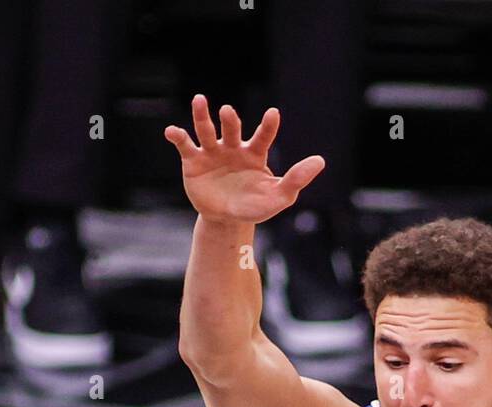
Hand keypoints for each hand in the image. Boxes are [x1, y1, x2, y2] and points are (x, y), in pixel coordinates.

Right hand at [164, 98, 324, 224]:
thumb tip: (320, 161)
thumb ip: (297, 179)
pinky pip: (185, 145)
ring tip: (199, 100)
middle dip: (229, 120)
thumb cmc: (255, 206)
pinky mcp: (193, 161)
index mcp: (254, 153)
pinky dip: (178, 136)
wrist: (227, 220)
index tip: (273, 114)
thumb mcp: (278, 197)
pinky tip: (172, 132)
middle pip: (231, 129)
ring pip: (206, 130)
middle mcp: (233, 147)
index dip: (268, 126)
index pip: (263, 136)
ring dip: (202, 116)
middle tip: (227, 111)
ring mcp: (212, 152)